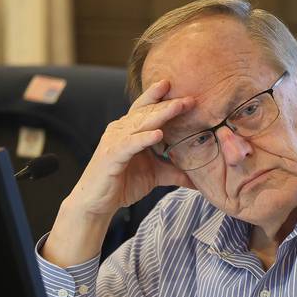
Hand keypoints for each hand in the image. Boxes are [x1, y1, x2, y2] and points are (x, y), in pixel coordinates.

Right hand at [66, 79, 194, 221]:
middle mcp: (121, 130)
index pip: (148, 110)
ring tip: (178, 107)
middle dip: (168, 104)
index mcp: (131, 130)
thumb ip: (175, 172)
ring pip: (140, 124)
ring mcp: (115, 141)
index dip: (164, 99)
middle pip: (147, 112)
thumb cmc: (122, 184)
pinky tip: (158, 134)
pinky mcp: (112, 156)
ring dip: (160, 115)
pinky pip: (129, 144)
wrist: (97, 203)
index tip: (185, 93)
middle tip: (189, 98)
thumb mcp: (155, 175)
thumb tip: (199, 179)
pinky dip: (143, 138)